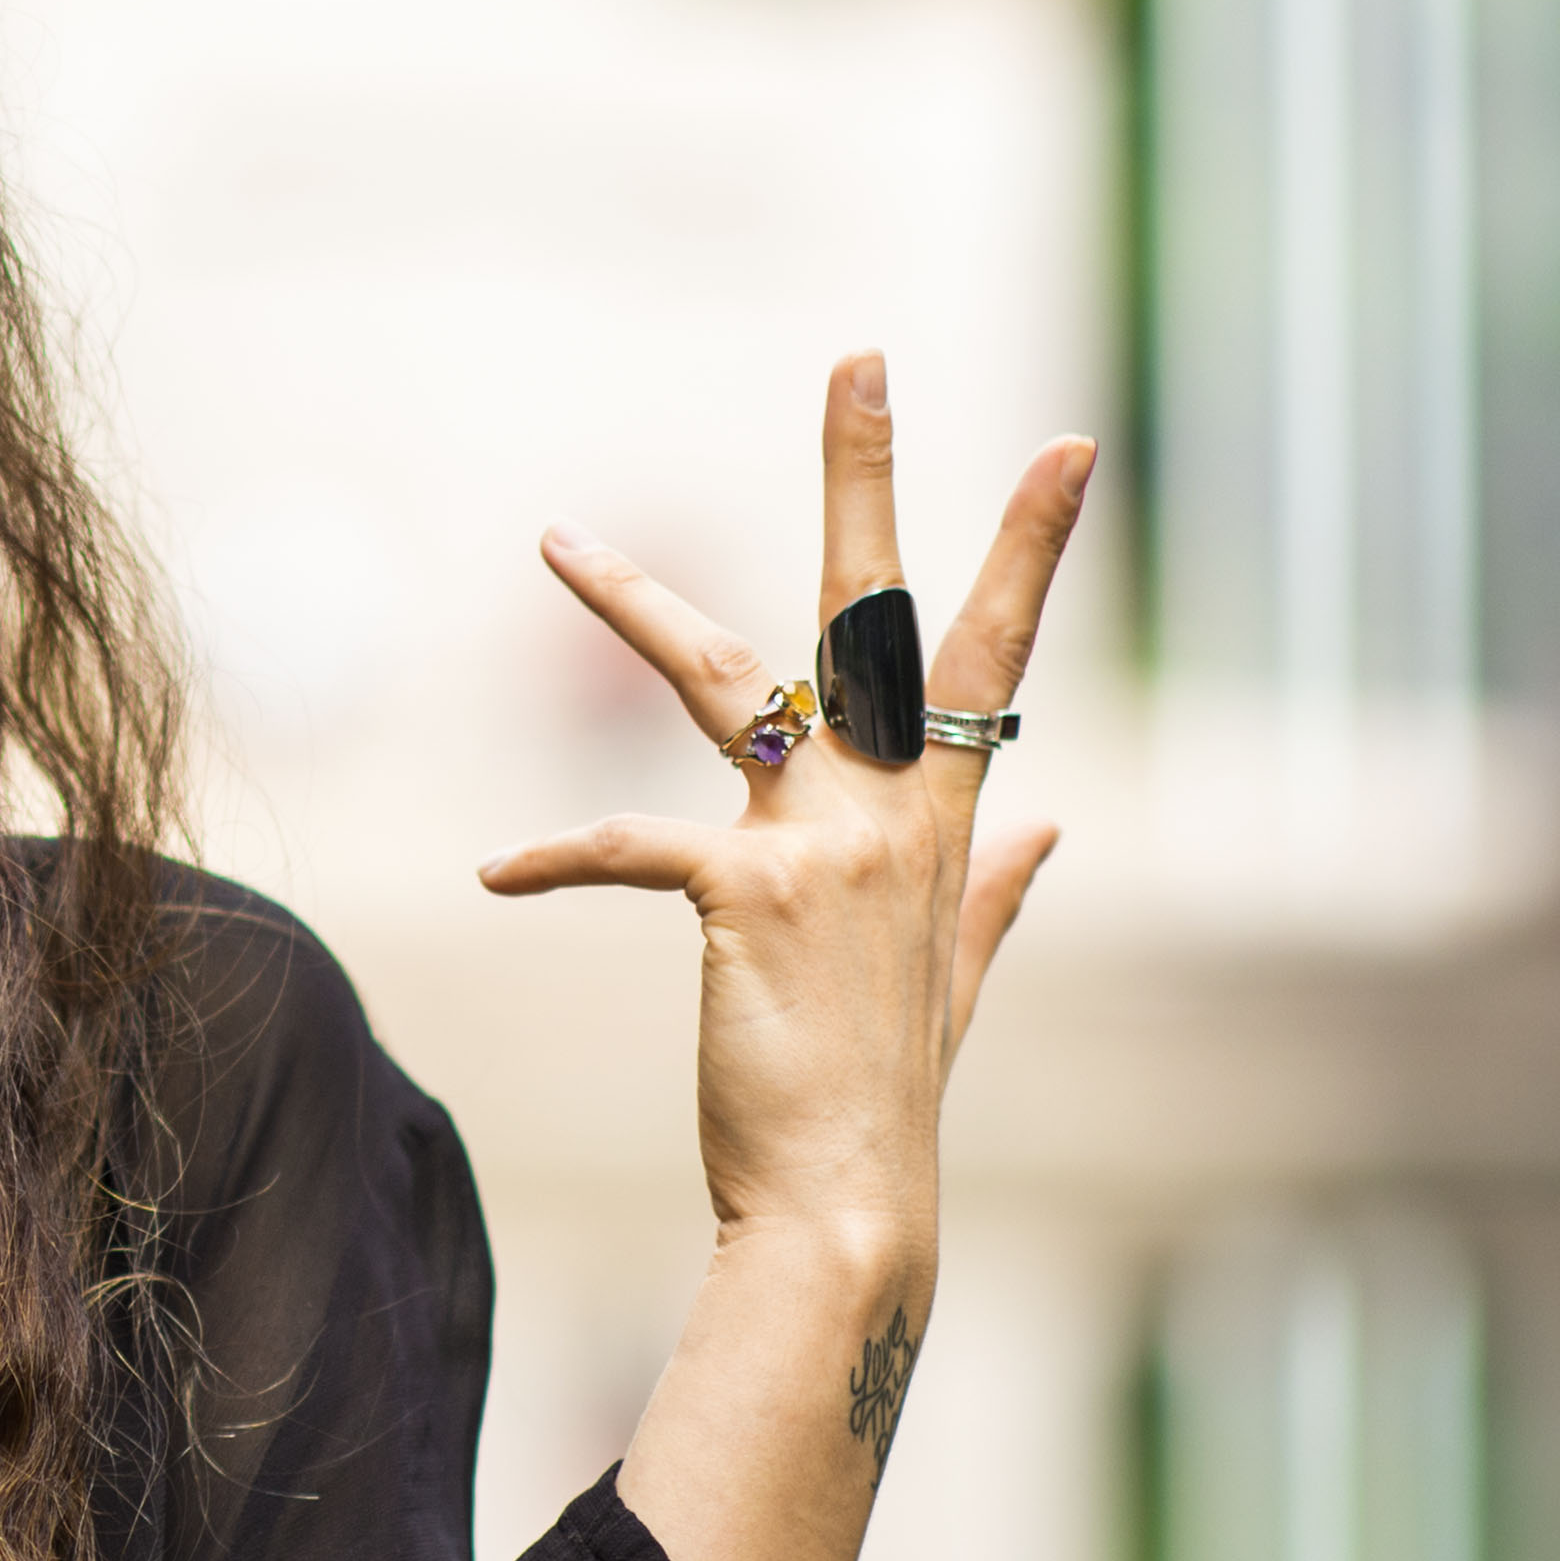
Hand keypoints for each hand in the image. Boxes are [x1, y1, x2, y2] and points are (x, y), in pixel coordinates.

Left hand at [479, 354, 1093, 1257]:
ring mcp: (821, 845)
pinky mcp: (742, 897)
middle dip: (865, 475)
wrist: (847, 1204)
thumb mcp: (957, 972)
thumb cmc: (885, 1089)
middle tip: (859, 356)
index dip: (1029, 547)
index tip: (1069, 444)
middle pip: (877, 610)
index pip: (994, 655)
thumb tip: (1050, 825)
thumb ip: (1001, 889)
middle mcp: (888, 808)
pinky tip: (490, 877)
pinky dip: (551, 856)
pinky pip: (626, 843)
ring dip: (630, 603)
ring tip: (553, 538)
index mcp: (939, 817)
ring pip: (723, 680)